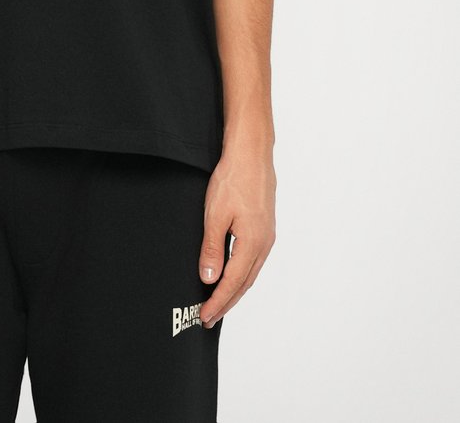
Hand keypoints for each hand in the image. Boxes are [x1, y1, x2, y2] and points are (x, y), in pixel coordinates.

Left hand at [198, 144, 275, 328]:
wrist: (251, 153)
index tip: (204, 316)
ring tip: (219, 302)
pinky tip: (233, 274)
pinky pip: (253, 259)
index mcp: (253, 244)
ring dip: (235, 290)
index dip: (218, 301)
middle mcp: (264, 244)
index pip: (232, 283)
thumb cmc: (233, 179)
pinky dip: (241, 273)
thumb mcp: (215, 214)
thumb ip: (212, 248)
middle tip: (209, 318)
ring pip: (250, 272)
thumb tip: (209, 278)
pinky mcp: (265, 227)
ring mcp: (267, 236)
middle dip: (226, 302)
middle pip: (244, 283)